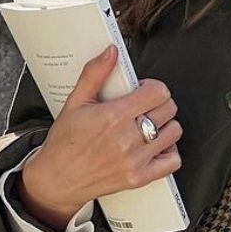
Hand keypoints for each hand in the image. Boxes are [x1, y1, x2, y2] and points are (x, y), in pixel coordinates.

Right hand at [26, 45, 183, 213]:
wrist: (56, 179)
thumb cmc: (65, 143)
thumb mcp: (75, 102)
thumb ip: (95, 73)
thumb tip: (111, 52)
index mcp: (113, 116)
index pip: (158, 92)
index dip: (152, 87)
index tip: (142, 91)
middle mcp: (127, 138)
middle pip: (168, 109)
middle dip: (158, 103)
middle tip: (144, 107)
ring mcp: (135, 160)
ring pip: (174, 132)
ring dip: (165, 125)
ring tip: (148, 125)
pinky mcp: (139, 178)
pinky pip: (172, 161)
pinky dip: (168, 152)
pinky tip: (154, 146)